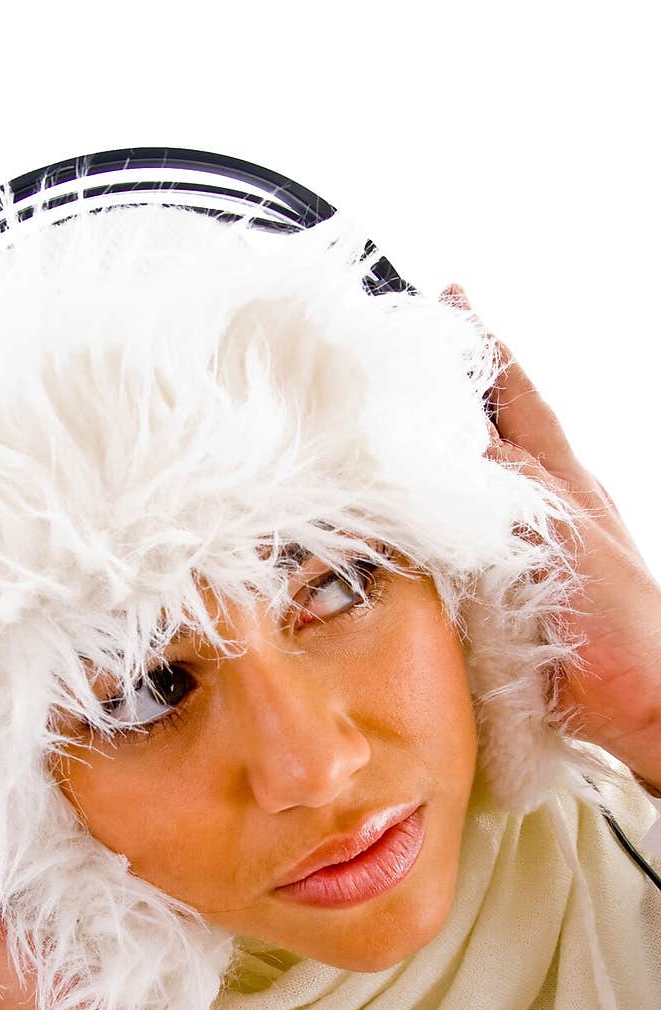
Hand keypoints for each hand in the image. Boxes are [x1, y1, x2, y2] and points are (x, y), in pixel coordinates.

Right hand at [442, 286, 660, 793]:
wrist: (641, 701)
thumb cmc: (617, 619)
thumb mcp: (560, 530)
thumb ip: (509, 482)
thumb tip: (455, 438)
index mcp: (561, 475)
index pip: (516, 392)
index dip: (484, 347)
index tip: (450, 298)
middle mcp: (544, 503)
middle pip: (490, 431)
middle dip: (446, 397)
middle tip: (397, 367)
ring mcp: (528, 548)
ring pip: (469, 486)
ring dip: (430, 462)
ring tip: (385, 441)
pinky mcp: (509, 594)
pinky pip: (458, 542)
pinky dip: (427, 526)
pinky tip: (401, 531)